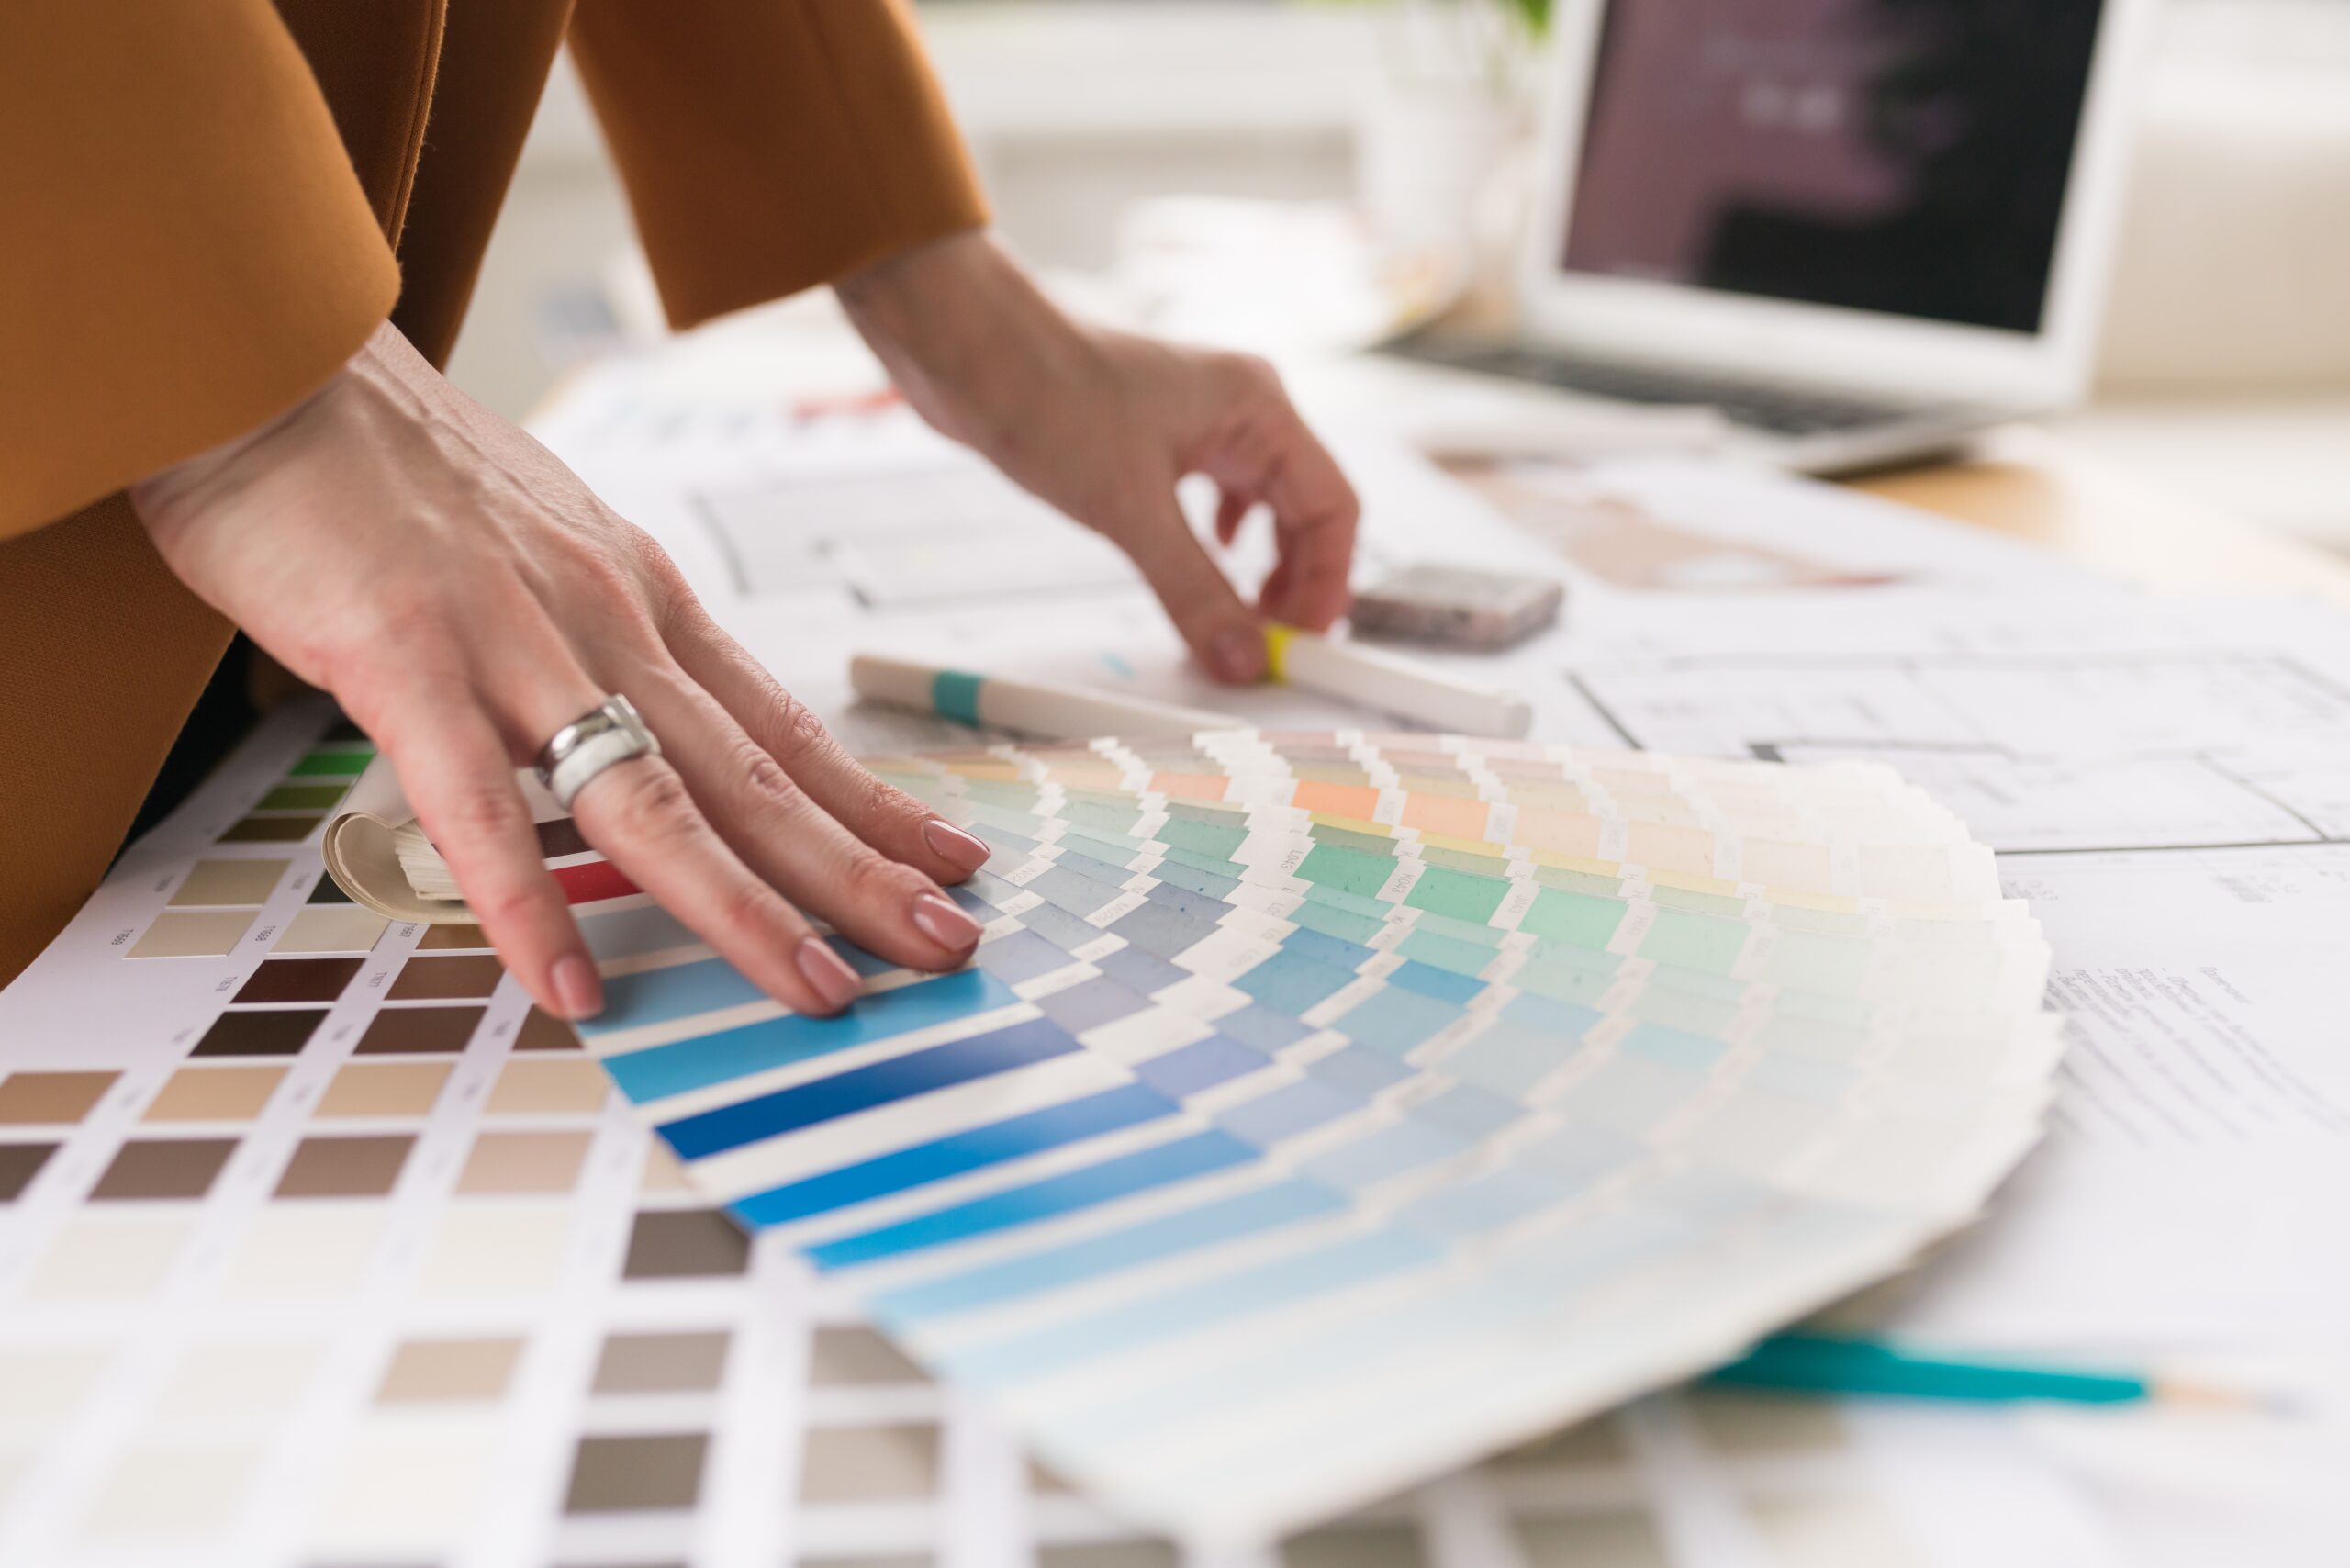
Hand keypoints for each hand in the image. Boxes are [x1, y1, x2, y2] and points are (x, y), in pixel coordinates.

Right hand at [130, 322, 993, 1021]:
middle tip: (947, 945)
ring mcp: (513, 642)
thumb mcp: (542, 541)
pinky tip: (573, 984)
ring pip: (652, 802)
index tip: (954, 858)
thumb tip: (647, 707)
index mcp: (643, 596)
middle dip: (859, 872)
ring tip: (821, 987)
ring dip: (744, 906)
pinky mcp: (405, 659)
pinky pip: (477, 806)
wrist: (270, 352)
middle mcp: (609, 621)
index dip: (873, 802)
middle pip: (755, 776)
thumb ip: (599, 633)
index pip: (783, 723)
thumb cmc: (390, 461)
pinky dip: (527, 903)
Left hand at [839, 232, 1359, 682]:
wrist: (963, 343)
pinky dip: (1219, 543)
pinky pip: (1215, 499)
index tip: (1302, 643)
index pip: (1334, 506)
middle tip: (1269, 648)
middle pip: (1305, 511)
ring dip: (1261, 567)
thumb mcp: (1129, 509)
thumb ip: (1193, 591)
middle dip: (1295, 582)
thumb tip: (1243, 659)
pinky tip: (1207, 564)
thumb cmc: (1045, 390)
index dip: (1328, 582)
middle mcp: (1241, 410)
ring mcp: (1200, 422)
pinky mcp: (1157, 438)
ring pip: (1262, 507)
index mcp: (1258, 407)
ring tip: (1242, 621)